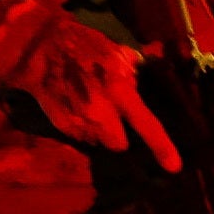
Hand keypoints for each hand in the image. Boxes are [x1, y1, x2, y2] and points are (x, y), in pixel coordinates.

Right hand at [15, 12, 180, 172]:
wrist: (40, 49)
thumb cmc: (81, 45)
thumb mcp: (114, 51)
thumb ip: (131, 72)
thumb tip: (138, 85)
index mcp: (119, 92)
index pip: (147, 125)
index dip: (163, 147)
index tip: (174, 167)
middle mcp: (101, 114)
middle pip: (119, 144)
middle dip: (118, 134)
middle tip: (113, 114)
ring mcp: (79, 123)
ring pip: (97, 141)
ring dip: (98, 130)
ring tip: (90, 106)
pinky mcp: (63, 127)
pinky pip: (79, 135)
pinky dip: (80, 126)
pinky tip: (75, 105)